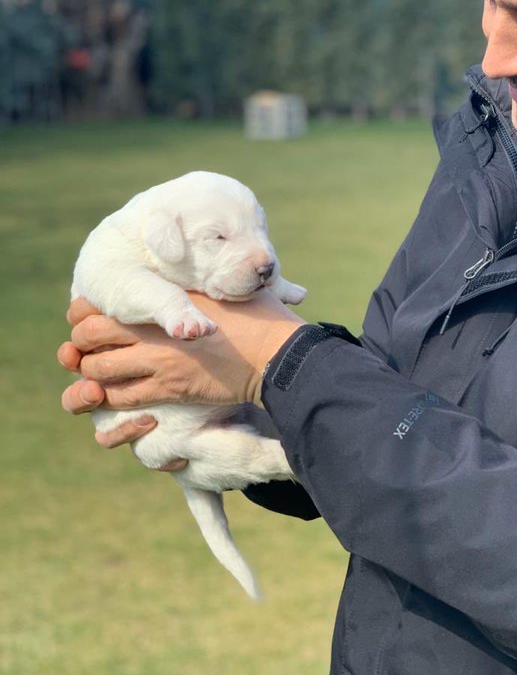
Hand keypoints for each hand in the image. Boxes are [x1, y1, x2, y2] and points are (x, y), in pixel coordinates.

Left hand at [59, 290, 304, 422]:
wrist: (277, 356)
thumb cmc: (258, 316)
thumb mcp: (222, 289)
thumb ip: (192, 289)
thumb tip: (183, 275)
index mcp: (164, 302)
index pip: (101, 306)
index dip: (83, 314)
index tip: (86, 316)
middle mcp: (154, 333)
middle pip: (90, 337)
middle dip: (81, 344)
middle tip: (88, 347)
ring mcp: (159, 365)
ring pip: (99, 372)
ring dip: (93, 373)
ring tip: (102, 371)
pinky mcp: (170, 391)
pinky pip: (122, 399)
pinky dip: (113, 397)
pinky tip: (120, 392)